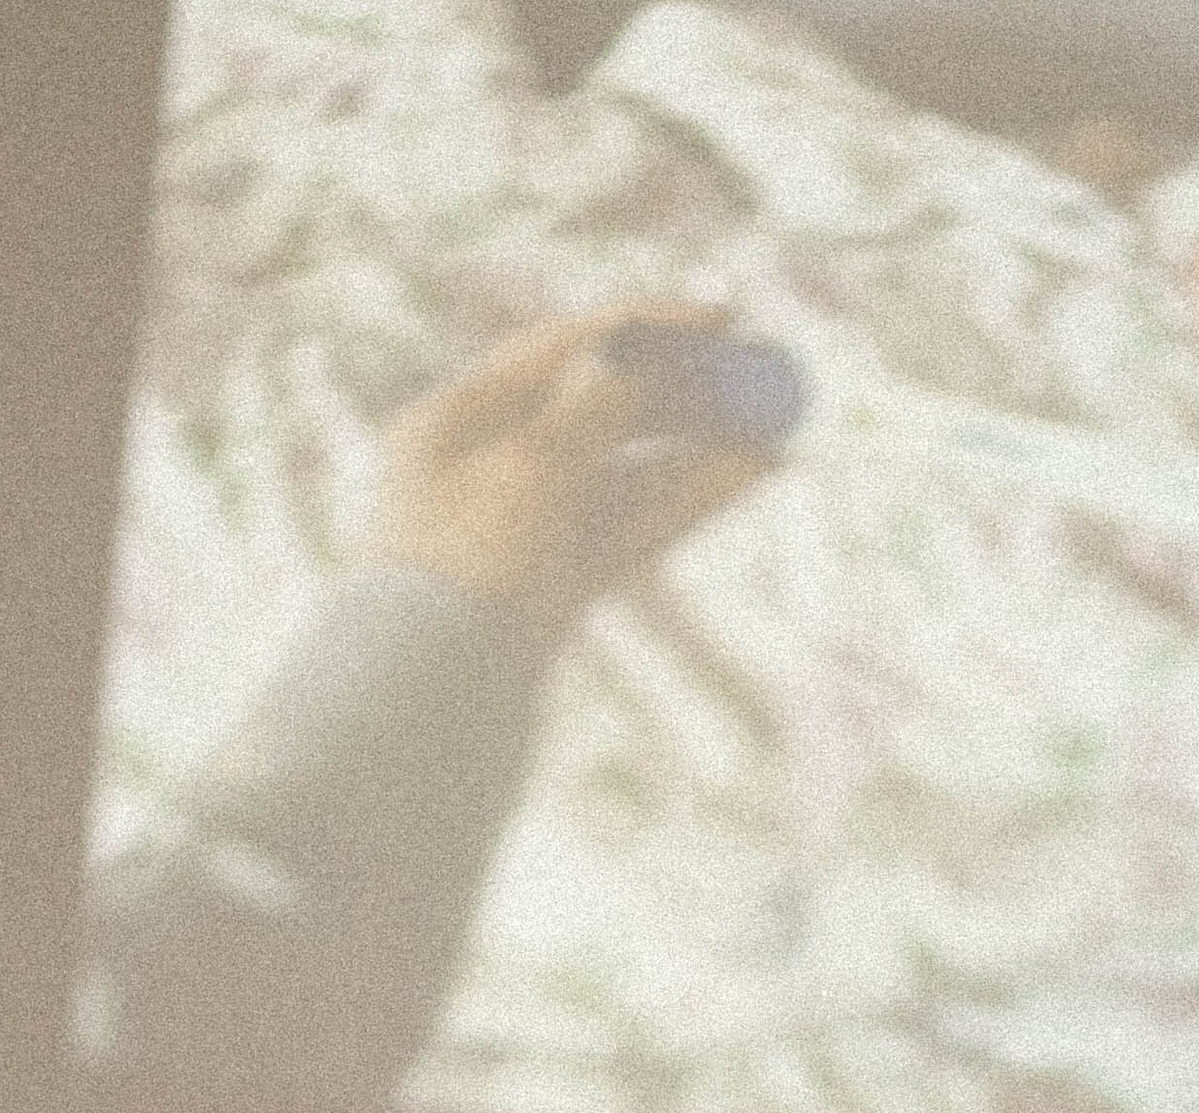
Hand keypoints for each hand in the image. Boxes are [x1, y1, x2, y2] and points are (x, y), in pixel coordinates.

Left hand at [366, 304, 772, 640]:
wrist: (426, 706)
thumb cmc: (460, 576)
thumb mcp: (527, 474)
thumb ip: (589, 408)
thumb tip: (638, 351)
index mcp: (459, 419)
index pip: (564, 349)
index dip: (646, 329)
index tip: (721, 321)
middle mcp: (491, 464)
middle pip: (600, 408)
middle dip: (682, 392)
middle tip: (759, 380)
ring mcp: (528, 528)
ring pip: (626, 471)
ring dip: (698, 448)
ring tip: (771, 434)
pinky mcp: (558, 585)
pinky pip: (630, 525)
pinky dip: (685, 498)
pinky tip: (742, 474)